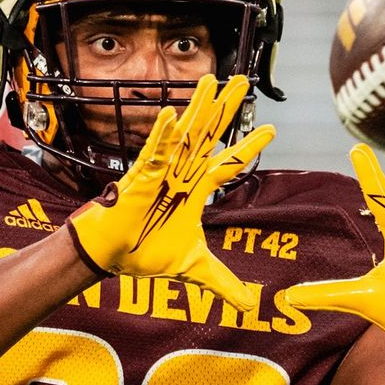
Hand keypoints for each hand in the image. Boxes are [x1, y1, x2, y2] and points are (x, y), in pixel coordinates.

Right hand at [67, 74, 274, 309]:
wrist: (112, 258)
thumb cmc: (145, 252)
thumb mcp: (194, 268)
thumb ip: (221, 282)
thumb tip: (249, 304)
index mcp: (195, 190)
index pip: (229, 163)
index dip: (249, 147)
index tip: (273, 131)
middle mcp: (181, 174)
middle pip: (210, 134)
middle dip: (227, 108)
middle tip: (244, 81)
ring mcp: (161, 171)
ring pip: (185, 133)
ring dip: (198, 107)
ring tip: (212, 80)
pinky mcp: (139, 177)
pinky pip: (152, 152)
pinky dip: (160, 134)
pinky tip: (170, 113)